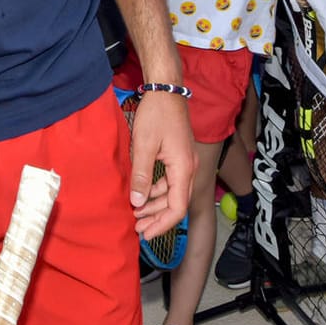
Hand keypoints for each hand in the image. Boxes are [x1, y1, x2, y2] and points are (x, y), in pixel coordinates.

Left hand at [128, 90, 195, 239]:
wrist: (166, 90)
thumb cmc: (155, 114)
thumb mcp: (143, 146)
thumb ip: (142, 176)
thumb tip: (138, 203)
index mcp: (183, 168)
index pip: (177, 207)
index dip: (162, 224)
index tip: (146, 234)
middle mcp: (189, 168)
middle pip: (177, 203)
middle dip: (157, 218)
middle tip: (137, 228)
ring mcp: (186, 162)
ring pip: (174, 193)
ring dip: (156, 206)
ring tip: (137, 214)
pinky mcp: (179, 156)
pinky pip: (171, 181)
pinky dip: (158, 191)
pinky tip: (143, 194)